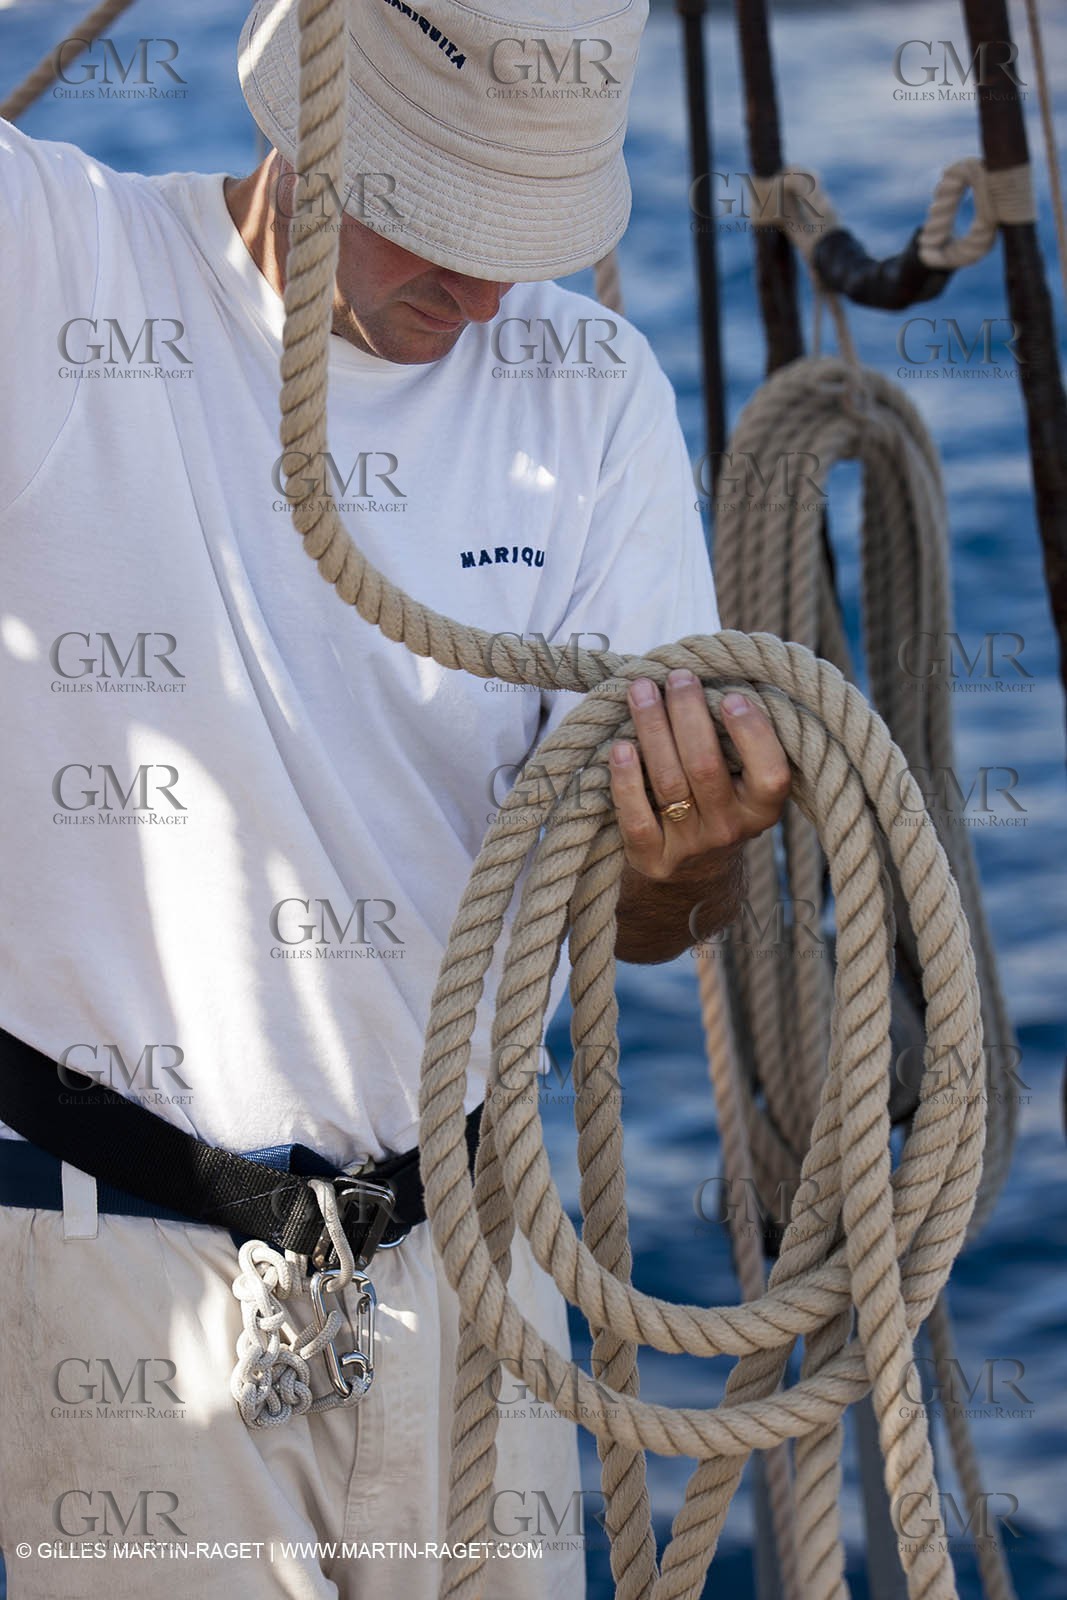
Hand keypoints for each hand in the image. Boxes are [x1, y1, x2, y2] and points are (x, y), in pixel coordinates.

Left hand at [609, 670, 790, 883]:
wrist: (694, 871)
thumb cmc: (720, 800)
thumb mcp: (744, 780)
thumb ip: (740, 741)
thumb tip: (716, 675)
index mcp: (762, 808)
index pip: (770, 775)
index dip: (752, 735)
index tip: (731, 696)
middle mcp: (730, 829)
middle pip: (705, 767)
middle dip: (687, 714)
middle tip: (677, 677)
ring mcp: (690, 846)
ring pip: (668, 783)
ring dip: (651, 729)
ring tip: (641, 691)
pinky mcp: (653, 859)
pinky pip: (636, 818)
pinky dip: (626, 780)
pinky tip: (619, 746)